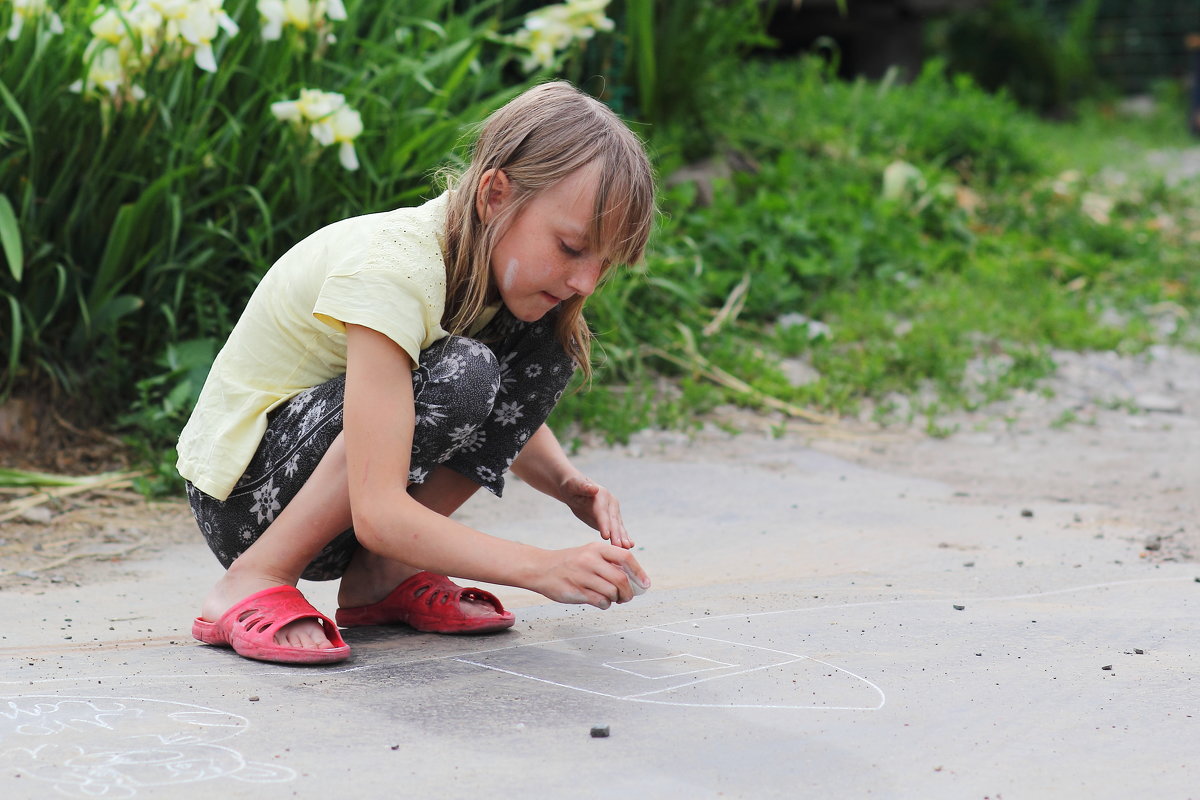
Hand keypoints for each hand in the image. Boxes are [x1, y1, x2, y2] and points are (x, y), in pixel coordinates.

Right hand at [530, 542, 650, 608]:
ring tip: (610, 598)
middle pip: (621, 579)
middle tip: (627, 597)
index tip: (645, 584)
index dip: (639, 572)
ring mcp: (583, 575)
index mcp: (597, 548)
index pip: (626, 557)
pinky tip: (600, 601)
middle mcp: (591, 560)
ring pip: (612, 592)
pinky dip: (605, 604)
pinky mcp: (577, 590)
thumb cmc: (569, 563)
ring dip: (615, 599)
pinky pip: (601, 601)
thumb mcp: (589, 553)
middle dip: (628, 593)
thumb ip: (609, 563)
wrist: (541, 568)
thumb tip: (633, 579)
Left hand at [560, 475, 633, 548]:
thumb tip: (594, 488)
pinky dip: (623, 537)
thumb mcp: (573, 485)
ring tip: (627, 548)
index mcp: (602, 495)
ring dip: (623, 537)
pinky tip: (629, 545)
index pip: (603, 513)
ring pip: (618, 526)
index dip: (604, 524)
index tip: (606, 536)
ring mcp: (613, 511)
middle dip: (616, 534)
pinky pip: (618, 529)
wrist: (575, 489)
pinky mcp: (612, 519)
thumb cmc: (571, 486)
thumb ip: (582, 486)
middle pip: (613, 521)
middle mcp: (611, 503)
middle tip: (620, 547)